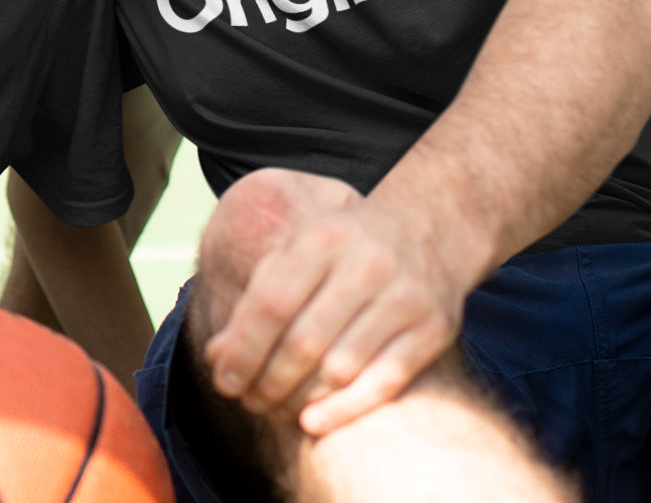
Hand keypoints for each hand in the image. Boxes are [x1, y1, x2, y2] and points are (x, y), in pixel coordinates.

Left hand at [202, 197, 465, 436]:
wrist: (427, 230)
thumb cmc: (345, 248)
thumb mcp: (300, 251)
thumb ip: (259, 295)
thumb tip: (217, 355)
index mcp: (323, 237)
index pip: (272, 302)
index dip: (243, 348)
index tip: (223, 381)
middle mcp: (366, 263)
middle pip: (304, 340)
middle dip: (268, 379)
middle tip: (250, 402)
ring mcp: (404, 296)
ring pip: (341, 366)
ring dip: (301, 398)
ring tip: (277, 409)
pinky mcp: (433, 328)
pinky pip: (383, 382)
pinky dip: (344, 409)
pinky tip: (312, 421)